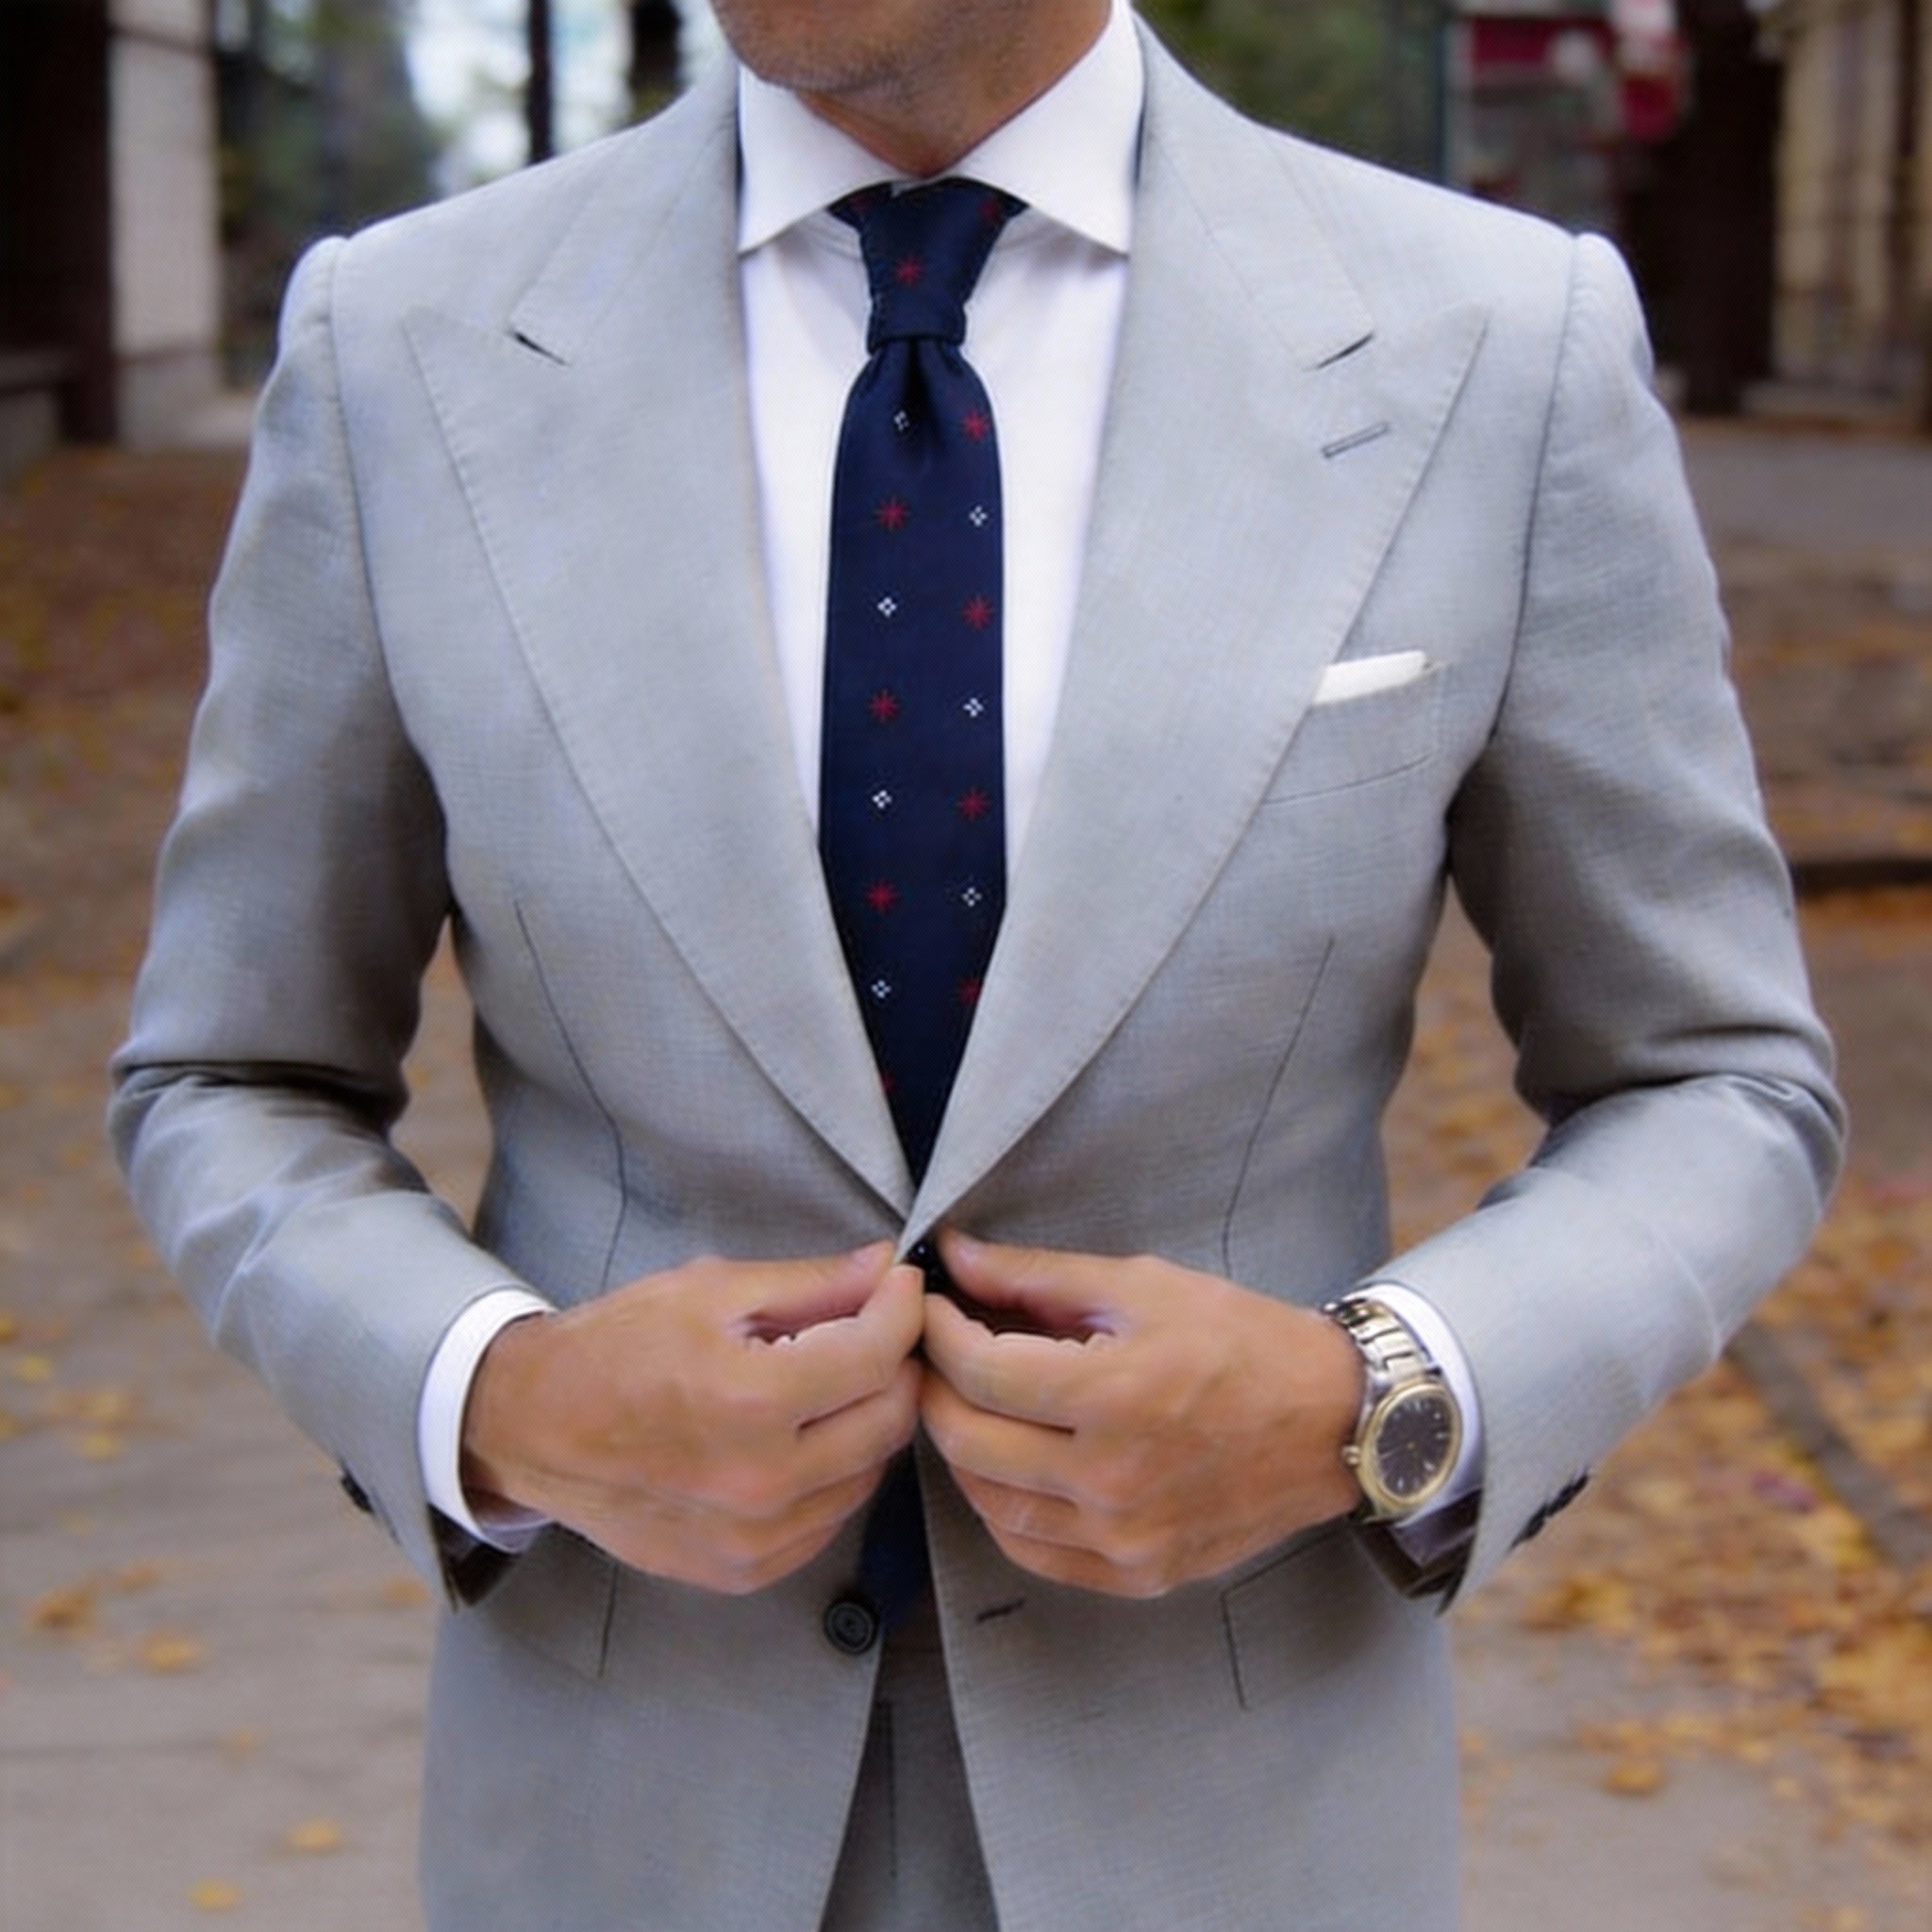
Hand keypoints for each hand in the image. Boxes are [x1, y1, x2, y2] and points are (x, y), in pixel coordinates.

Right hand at [461, 1243, 923, 1592]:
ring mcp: (755, 1539)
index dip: (902, 1309)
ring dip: (867, 1421)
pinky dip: (834, 1474)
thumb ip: (811, 1283)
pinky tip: (801, 1437)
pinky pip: (829, 1519)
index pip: (878, 1355)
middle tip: (874, 1329)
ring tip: (832, 1382)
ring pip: (868, 1474)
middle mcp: (762, 1482)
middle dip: (895, 1364)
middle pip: (888, 1419)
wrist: (536, 1427)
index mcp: (752, 1401)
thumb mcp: (711, 1290)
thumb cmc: (618, 1347)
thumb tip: (886, 1267)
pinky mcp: (745, 1571)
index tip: (898, 1285)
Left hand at [920, 1232, 1363, 1597]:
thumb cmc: (1242, 1340)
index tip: (930, 1306)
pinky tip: (1007, 1466)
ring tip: (968, 1405)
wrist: (1334, 1422)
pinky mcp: (1138, 1574)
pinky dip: (1001, 1509)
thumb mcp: (1142, 1285)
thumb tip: (954, 1256)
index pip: (980, 1371)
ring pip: (989, 1504)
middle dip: (935, 1389)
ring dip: (961, 1451)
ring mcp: (1125, 1539)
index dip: (937, 1332)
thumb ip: (1037, 1276)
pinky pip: (1034, 1551)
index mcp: (1115, 1395)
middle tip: (935, 1354)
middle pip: (969, 1441)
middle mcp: (1113, 1479)